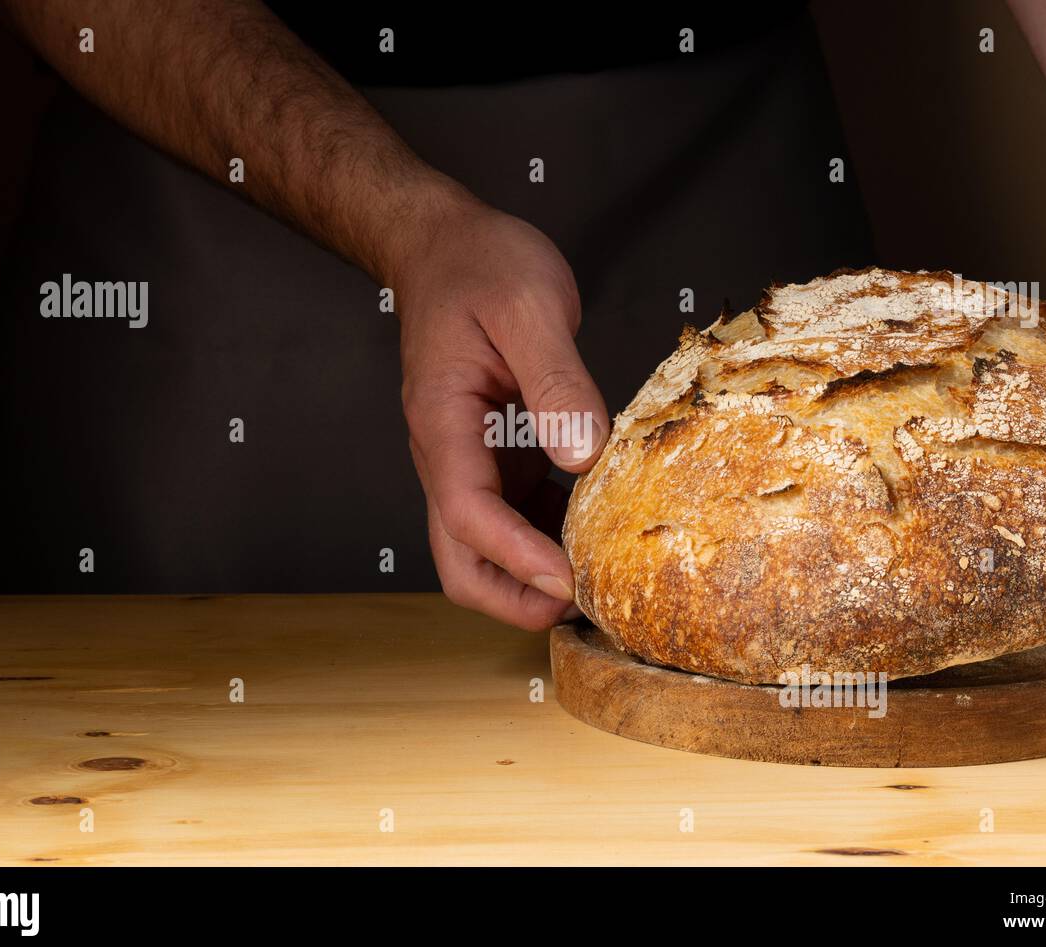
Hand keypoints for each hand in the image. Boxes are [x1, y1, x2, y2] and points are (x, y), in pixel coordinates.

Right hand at [391, 200, 608, 628]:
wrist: (446, 245)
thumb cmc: (478, 265)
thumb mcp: (527, 306)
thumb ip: (556, 380)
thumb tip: (583, 454)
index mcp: (443, 423)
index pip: (468, 516)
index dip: (518, 558)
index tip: (571, 580)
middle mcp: (447, 455)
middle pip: (461, 560)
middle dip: (516, 597)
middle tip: (584, 602)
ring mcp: (471, 460)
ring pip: (487, 549)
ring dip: (536, 575)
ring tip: (602, 577)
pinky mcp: (497, 454)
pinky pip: (516, 516)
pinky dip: (551, 535)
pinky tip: (597, 527)